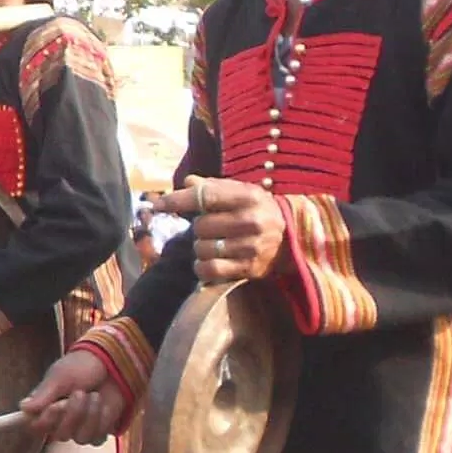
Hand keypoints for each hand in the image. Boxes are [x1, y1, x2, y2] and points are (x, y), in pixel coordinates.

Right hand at [20, 347, 127, 445]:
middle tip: (80, 392)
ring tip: (95, 395)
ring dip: (90, 415)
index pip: (34, 426)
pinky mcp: (97, 432)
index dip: (45, 420)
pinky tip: (103, 405)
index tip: (54, 407)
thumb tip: (24, 407)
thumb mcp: (61, 376)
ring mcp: (78, 429)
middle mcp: (59, 422)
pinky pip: (98, 438)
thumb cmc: (81, 367)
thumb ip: (44, 393)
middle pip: (60, 435)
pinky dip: (103, 419)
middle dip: (73, 413)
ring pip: (80, 438)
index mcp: (44, 408)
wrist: (110, 365)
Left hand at [155, 178, 284, 286]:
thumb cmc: (258, 210)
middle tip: (209, 228)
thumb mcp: (241, 192)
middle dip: (198, 227)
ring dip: (200, 248)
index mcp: (248, 197)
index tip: (159, 205)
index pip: (205, 196)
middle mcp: (250, 221)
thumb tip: (188, 182)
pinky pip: (209, 270)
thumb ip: (213, 187)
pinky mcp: (249, 269)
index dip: (178, 201)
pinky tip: (208, 261)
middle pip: (200, 226)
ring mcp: (250, 247)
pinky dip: (202, 267)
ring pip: (202, 249)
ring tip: (213, 244)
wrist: (292, 239)